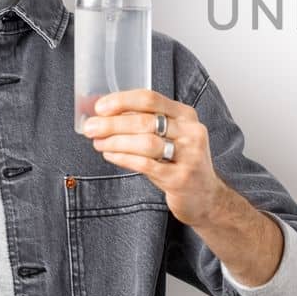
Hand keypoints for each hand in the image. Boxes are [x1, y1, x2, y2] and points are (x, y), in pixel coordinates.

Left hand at [81, 88, 230, 226]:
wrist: (206, 197)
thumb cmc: (181, 163)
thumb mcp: (172, 137)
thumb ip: (146, 123)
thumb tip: (106, 115)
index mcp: (186, 115)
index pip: (151, 99)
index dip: (122, 101)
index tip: (100, 107)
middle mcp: (191, 132)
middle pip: (145, 120)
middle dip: (112, 123)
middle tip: (90, 127)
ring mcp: (189, 156)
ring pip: (145, 142)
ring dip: (116, 141)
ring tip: (99, 143)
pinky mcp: (180, 178)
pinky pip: (146, 164)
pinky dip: (124, 158)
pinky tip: (111, 155)